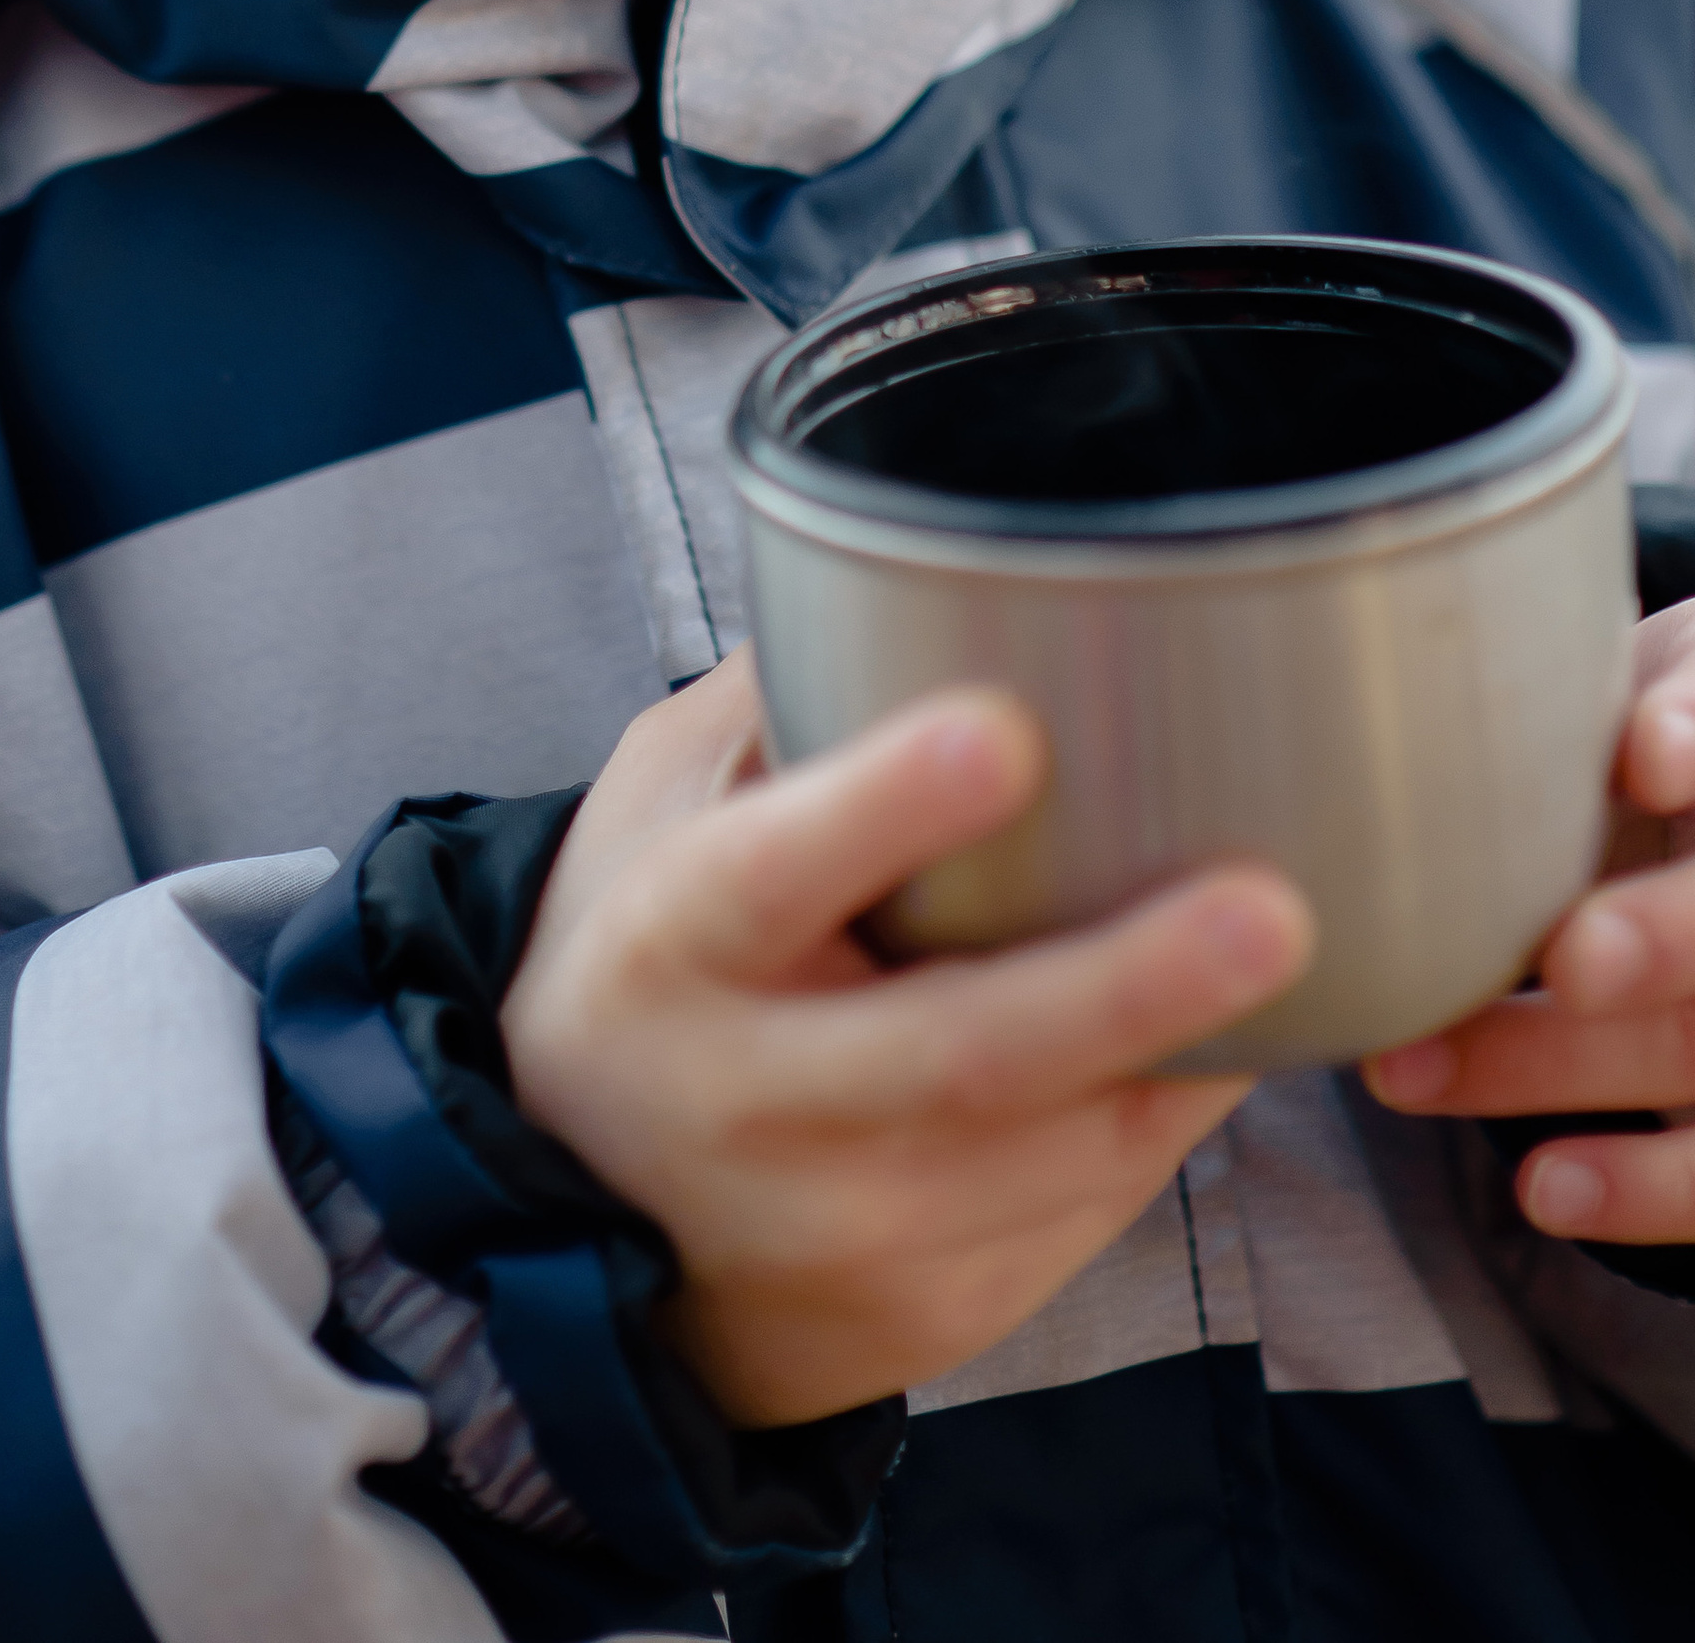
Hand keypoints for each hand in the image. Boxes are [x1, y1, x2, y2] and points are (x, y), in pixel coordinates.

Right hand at [499, 650, 1313, 1426]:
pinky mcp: (933, 1313)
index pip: (774, 870)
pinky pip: (1089, 1212)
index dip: (886, 806)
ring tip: (1302, 954)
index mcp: (671, 945)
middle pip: (960, 1054)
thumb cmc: (648, 956)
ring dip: (1188, 1053)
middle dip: (1125, 984)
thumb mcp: (658, 807)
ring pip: (1059, 1155)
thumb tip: (939, 566)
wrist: (576, 1220)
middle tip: (1270, 909)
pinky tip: (1222, 1034)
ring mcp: (847, 1233)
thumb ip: (783, 703)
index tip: (1006, 730)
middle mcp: (751, 1105)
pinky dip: (1166, 1117)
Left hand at [1363, 597, 1694, 1240]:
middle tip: (1569, 953)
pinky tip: (1542, 1187)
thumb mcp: (1636, 672)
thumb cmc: (1649, 727)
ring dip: (1559, 1065)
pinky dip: (1642, 1189)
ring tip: (1406, 1072)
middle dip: (1665, 934)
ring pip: (1694, 1048)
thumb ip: (1582, 679)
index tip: (1639, 754)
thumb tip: (1460, 651)